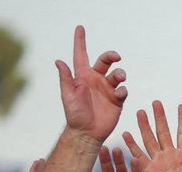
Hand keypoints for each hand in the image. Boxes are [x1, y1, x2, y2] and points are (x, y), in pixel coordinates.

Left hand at [56, 25, 126, 142]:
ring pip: (116, 74)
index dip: (80, 41)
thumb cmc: (75, 114)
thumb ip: (65, 78)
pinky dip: (122, 90)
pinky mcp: (116, 100)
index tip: (80, 28)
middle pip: (105, 61)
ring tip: (119, 79)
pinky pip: (123, 90)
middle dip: (111, 56)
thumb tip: (58, 61)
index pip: (81, 54)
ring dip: (119, 74)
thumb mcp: (67, 95)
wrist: (87, 132)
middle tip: (116, 57)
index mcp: (82, 76)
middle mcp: (95, 79)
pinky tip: (118, 94)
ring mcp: (107, 89)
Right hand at [124, 102, 181, 171]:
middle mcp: (171, 157)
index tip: (181, 106)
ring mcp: (159, 162)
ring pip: (150, 140)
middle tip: (156, 102)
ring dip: (145, 126)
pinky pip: (139, 155)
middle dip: (160, 117)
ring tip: (140, 111)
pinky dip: (132, 145)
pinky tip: (126, 133)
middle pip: (164, 132)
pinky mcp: (149, 170)